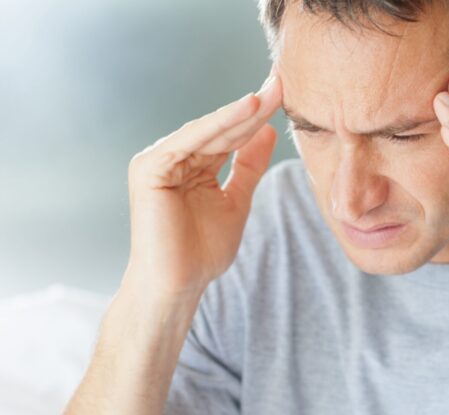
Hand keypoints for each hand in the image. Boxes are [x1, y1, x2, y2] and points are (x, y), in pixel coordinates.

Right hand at [124, 70, 282, 299]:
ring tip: (270, 94)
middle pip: (221, 128)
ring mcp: (158, 161)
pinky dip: (219, 124)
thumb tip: (267, 131)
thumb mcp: (237, 200)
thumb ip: (249, 166)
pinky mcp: (150, 168)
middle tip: (282, 83)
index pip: (230, 136)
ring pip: (207, 131)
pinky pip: (191, 140)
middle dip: (253, 107)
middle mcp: (172, 158)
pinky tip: (247, 110)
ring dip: (240, 112)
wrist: (178, 285)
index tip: (287, 95)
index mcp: (191, 165)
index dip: (258, 117)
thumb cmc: (202, 252)